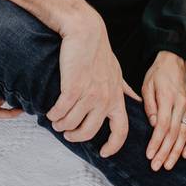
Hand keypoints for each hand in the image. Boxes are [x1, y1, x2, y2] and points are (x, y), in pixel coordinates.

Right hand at [47, 11, 140, 156]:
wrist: (86, 32)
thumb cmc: (99, 51)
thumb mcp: (117, 72)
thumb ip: (125, 89)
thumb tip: (136, 99)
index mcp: (116, 98)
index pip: (121, 131)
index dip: (113, 146)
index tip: (104, 153)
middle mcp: (105, 100)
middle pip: (89, 132)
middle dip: (75, 137)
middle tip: (68, 134)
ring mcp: (89, 95)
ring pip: (71, 123)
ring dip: (61, 125)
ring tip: (56, 122)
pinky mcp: (73, 88)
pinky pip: (60, 111)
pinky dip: (53, 115)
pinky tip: (50, 112)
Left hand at [142, 51, 185, 171]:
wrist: (175, 62)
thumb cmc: (158, 74)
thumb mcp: (147, 85)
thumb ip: (149, 105)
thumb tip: (152, 124)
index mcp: (168, 99)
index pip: (163, 125)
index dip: (156, 142)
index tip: (150, 154)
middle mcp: (181, 105)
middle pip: (173, 134)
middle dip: (165, 152)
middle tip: (156, 166)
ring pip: (184, 135)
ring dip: (176, 152)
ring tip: (168, 165)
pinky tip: (184, 155)